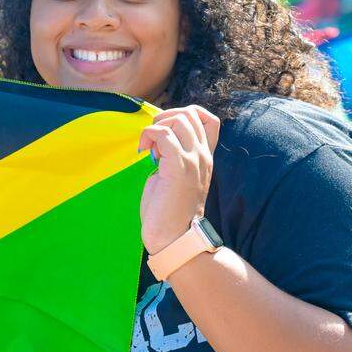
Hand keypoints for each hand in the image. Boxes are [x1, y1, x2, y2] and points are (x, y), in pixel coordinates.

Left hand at [138, 106, 220, 253]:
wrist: (174, 238)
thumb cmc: (169, 211)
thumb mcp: (176, 177)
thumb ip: (174, 157)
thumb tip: (157, 140)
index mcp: (204, 158)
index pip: (208, 119)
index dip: (186, 114)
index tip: (167, 132)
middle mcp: (202, 156)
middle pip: (191, 113)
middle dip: (167, 117)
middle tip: (153, 140)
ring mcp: (193, 161)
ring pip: (179, 120)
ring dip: (158, 127)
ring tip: (150, 149)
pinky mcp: (178, 168)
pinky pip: (163, 134)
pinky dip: (149, 135)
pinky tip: (143, 151)